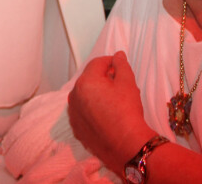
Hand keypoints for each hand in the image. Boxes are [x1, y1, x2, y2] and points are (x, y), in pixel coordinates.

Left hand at [67, 51, 155, 174]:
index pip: (96, 63)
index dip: (109, 62)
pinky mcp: (76, 129)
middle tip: (118, 84)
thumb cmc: (127, 112)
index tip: (118, 65)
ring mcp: (73, 113)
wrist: (128, 146)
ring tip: (113, 100)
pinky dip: (91, 110)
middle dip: (102, 78)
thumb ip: (121, 65)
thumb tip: (118, 55)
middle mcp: (74, 95)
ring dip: (95, 94)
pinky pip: (82, 112)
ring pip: (84, 96)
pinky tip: (105, 115)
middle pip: (89, 79)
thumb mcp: (128, 83)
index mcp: (85, 82)